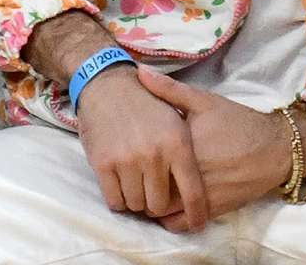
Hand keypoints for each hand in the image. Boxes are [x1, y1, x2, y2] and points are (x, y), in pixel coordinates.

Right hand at [75, 64, 208, 230]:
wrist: (106, 83)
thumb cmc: (145, 102)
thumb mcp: (177, 114)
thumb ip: (188, 148)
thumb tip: (202, 181)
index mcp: (177, 144)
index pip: (193, 193)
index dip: (196, 213)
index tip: (197, 222)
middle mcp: (154, 155)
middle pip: (160, 205)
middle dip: (157, 203)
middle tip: (152, 192)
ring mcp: (127, 161)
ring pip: (136, 204)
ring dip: (136, 200)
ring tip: (135, 184)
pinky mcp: (103, 164)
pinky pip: (114, 200)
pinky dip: (118, 199)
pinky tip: (120, 185)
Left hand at [134, 66, 293, 231]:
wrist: (275, 148)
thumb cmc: (237, 122)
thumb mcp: (204, 101)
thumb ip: (169, 89)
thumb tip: (139, 71)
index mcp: (182, 145)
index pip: (142, 157)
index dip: (129, 155)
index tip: (125, 149)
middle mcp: (189, 173)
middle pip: (148, 185)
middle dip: (137, 180)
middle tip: (131, 171)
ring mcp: (200, 195)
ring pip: (161, 208)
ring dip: (150, 201)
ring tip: (145, 188)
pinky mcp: (212, 210)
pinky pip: (179, 223)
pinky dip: (168, 218)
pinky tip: (165, 206)